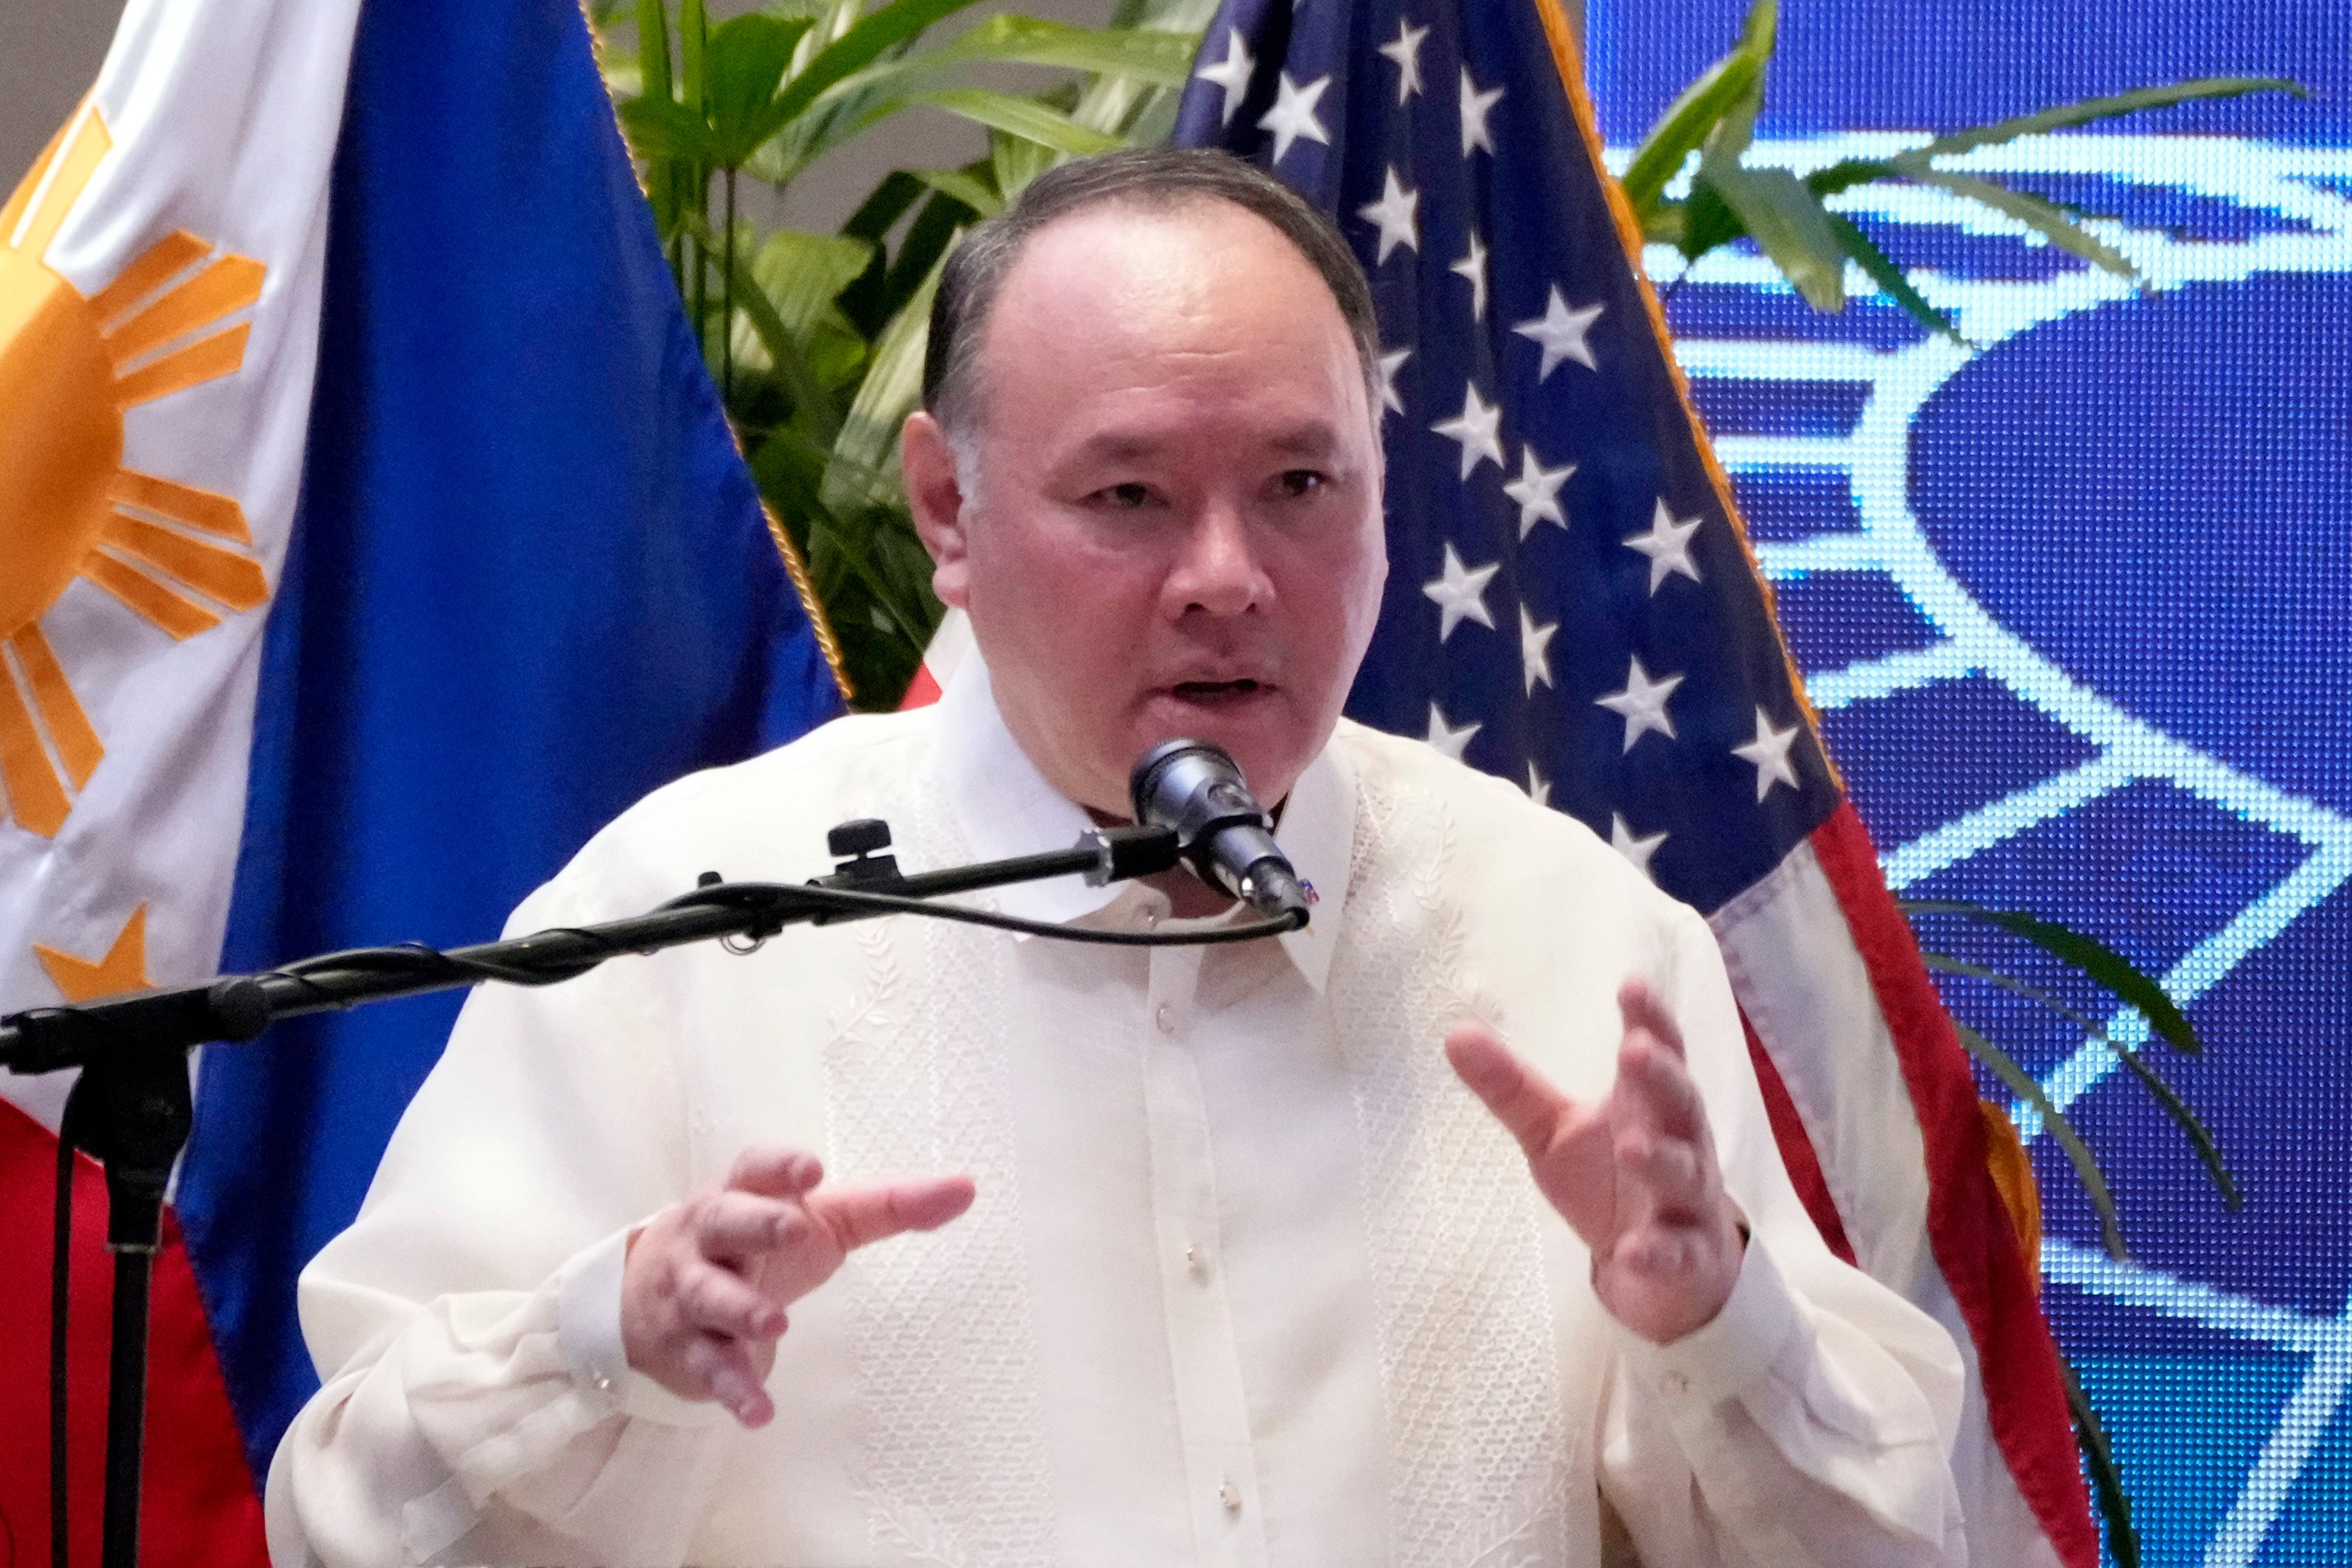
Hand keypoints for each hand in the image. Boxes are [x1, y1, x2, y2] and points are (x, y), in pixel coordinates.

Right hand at [620, 1145, 974, 1424]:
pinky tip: (759, 1412)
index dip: (779, 1166)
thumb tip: (966, 1189)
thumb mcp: (819, 1221)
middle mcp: (709, 1238)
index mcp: (742, 1195)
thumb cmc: (756, 1246)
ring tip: (775, 1322)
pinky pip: (710, 1368)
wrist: (647, 1301)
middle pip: (725, 1223)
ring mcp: (691, 1293)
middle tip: (792, 1229)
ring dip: (741, 1308)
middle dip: (756, 1224)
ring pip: (709, 1296)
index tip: (812, 1168)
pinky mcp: (688, 1348)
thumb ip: (888, 1206)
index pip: (754, 1169)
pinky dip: (734, 1390)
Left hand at [1445, 980, 1743, 1343]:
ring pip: (1683, 1174)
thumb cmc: (1611, 1179)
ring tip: (1629, 1144)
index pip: (1658, 1053)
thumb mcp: (1553, 1131)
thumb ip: (1512, 1088)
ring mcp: (1688, 1202)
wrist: (1662, 1267)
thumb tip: (1455, 1033)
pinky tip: (1632, 1248)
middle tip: (1634, 1050)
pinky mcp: (1686, 1258)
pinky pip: (1678, 1254)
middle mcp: (1680, 1143)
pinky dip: (1658, 1251)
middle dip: (1661, 1076)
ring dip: (1659, 1159)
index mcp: (1649, 1104)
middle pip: (1680, 1104)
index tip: (1632, 985)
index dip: (1649, 1020)